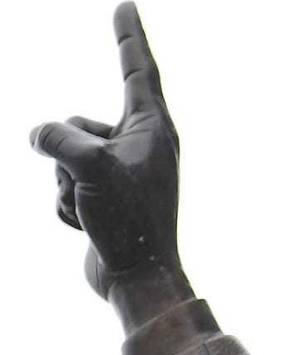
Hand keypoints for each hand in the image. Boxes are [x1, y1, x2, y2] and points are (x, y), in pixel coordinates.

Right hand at [31, 2, 179, 301]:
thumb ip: (57, 138)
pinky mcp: (105, 198)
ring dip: (64, 187)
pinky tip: (88, 227)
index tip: (126, 5)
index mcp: (153, 129)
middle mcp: (142, 145)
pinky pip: (63, 186)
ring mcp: (121, 173)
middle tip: (96, 191)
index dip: (128, 36)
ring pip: (63, 157)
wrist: (136, 278)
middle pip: (76, 125)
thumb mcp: (88, 167)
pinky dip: (66, 207)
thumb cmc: (128, 222)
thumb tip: (39, 136)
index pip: (137, 69)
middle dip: (68, 158)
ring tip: (94, 211)